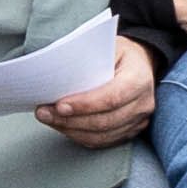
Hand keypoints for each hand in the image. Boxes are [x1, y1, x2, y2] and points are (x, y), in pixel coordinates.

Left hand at [35, 35, 162, 148]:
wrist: (141, 64)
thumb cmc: (119, 53)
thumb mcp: (106, 46)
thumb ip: (87, 59)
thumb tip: (56, 72)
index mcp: (139, 78)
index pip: (112, 97)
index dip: (85, 105)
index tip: (59, 105)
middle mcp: (143, 103)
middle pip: (104, 121)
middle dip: (70, 120)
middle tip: (44, 113)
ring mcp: (138, 121)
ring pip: (101, 136)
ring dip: (71, 130)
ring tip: (48, 119)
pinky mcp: (130, 132)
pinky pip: (102, 141)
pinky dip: (79, 136)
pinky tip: (62, 126)